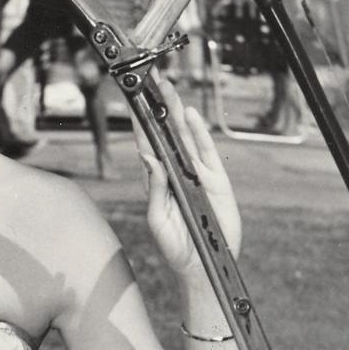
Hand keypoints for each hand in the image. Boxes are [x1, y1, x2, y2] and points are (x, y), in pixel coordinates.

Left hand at [133, 77, 242, 270]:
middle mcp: (176, 172)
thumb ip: (155, 188)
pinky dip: (200, 133)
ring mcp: (197, 174)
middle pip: (166, 134)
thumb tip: (147, 157)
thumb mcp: (158, 219)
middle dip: (159, 108)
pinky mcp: (216, 180)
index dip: (140, 124)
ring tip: (169, 89)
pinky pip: (207, 151)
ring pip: (185, 137)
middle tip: (152, 83)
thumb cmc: (175, 247)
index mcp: (158, 181)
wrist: (203, 265)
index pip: (146, 146)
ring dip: (177, 113)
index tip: (132, 102)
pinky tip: (191, 115)